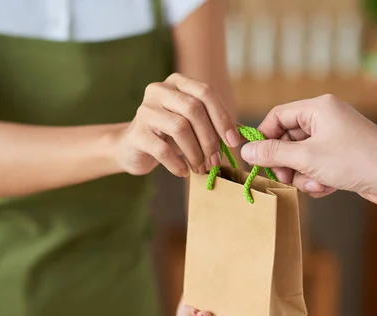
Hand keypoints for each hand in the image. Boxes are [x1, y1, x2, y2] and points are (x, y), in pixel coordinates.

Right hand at [114, 73, 241, 176]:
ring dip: (195, 152)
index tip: (233, 142)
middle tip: (216, 160)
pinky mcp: (136, 133)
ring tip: (201, 168)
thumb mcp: (194, 125)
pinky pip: (162, 149)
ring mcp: (145, 110)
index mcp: (177, 83)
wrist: (133, 147)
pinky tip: (184, 172)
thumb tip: (243, 133)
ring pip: (179, 127)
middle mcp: (159, 90)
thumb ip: (215, 124)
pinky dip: (177, 164)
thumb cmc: (169, 136)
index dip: (222, 117)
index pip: (206, 92)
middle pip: (193, 109)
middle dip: (210, 138)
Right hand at [240, 94, 376, 206]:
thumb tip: (246, 150)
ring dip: (303, 174)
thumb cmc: (356, 160)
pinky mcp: (343, 156)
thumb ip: (273, 154)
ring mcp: (336, 138)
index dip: (264, 137)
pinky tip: (327, 187)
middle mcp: (327, 119)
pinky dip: (317, 178)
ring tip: (314, 183)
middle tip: (284, 178)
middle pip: (289, 139)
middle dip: (286, 162)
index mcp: (318, 109)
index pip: (278, 116)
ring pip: (302, 156)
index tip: (256, 158)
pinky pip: (318, 166)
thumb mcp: (307, 157)